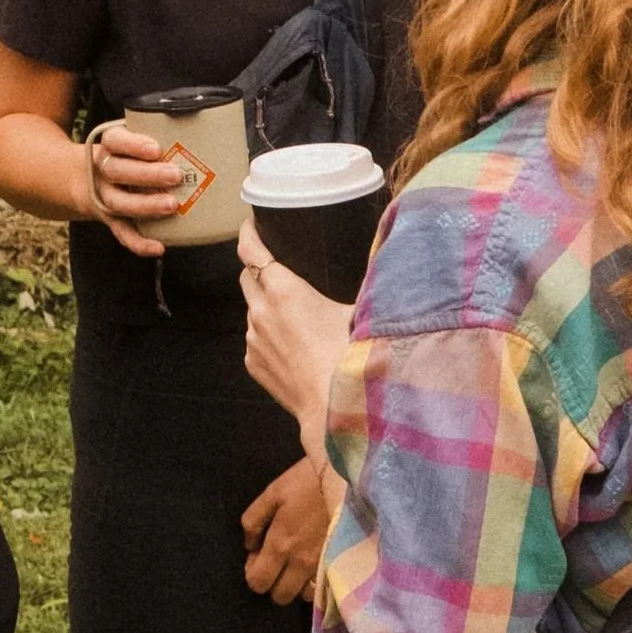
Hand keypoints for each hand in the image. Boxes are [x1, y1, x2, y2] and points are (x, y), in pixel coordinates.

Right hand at [85, 125, 189, 258]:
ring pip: (119, 203)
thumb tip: (203, 131)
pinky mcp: (111, 220)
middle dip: (146, 175)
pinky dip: (140, 243)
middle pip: (117, 171)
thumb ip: (161, 134)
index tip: (157, 149)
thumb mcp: (135, 137)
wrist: (90, 179)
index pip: (115, 140)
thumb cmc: (129, 155)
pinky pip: (123, 233)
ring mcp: (105, 196)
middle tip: (176, 175)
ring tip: (172, 206)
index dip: (134, 145)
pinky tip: (159, 247)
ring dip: (145, 205)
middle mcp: (104, 170)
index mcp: (110, 146)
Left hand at [239, 219, 355, 455]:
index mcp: (283, 289)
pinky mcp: (252, 364)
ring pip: (252, 310)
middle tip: (278, 267)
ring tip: (295, 316)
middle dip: (258, 268)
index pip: (251, 250)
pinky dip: (268, 335)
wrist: (332, 408)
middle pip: (247, 276)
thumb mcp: (361, 311)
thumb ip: (365, 285)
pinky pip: (255, 339)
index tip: (252, 224)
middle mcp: (260, 310)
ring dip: (266, 306)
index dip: (249, 233)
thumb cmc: (349, 356)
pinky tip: (294, 346)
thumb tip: (384, 266)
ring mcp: (253, 339)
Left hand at [240, 456, 333, 604]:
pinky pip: (324, 588)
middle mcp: (301, 564)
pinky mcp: (341, 565)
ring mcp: (323, 567)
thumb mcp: (272, 493)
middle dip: (273, 583)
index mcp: (280, 545)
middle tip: (277, 560)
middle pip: (279, 597)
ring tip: (297, 563)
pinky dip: (315, 582)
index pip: (258, 582)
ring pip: (303, 596)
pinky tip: (314, 564)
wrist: (349, 478)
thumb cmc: (307, 482)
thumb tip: (250, 545)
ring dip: (296, 584)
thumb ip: (253, 520)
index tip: (258, 556)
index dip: (253, 573)